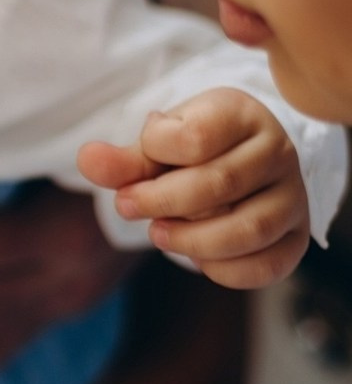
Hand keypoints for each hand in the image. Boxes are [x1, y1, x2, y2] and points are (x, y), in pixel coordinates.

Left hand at [77, 87, 309, 289]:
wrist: (237, 158)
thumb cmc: (191, 148)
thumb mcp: (156, 144)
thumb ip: (123, 159)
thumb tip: (87, 161)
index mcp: (239, 114)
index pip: (195, 137)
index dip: (153, 153)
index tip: (134, 165)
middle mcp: (276, 151)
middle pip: (219, 185)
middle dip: (159, 202)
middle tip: (126, 206)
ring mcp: (292, 195)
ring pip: (248, 229)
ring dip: (190, 240)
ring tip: (157, 233)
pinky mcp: (295, 236)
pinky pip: (266, 265)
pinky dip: (222, 269)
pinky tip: (195, 256)